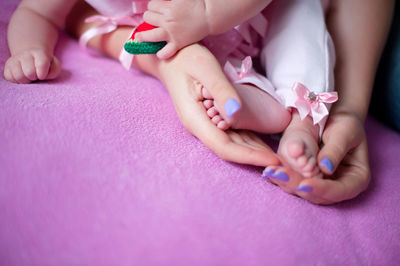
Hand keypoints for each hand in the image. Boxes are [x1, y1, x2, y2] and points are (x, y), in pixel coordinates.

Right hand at [4, 48, 60, 83]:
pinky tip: (22, 77)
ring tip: (29, 77)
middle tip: (35, 76)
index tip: (42, 76)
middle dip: (34, 77)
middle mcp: (25, 55)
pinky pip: (9, 78)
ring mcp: (14, 60)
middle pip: (29, 72)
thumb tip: (43, 76)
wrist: (31, 56)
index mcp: (39, 53)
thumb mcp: (54, 65)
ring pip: (18, 76)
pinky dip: (16, 81)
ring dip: (25, 80)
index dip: (43, 73)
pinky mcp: (7, 66)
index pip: (42, 64)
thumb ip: (54, 70)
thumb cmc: (46, 65)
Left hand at [136, 0, 209, 58]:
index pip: (151, 6)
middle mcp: (167, 20)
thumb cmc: (197, 3)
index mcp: (168, 7)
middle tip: (155, 21)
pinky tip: (159, 53)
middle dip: (150, 18)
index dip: (153, 7)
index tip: (157, 10)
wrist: (209, 16)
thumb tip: (162, 1)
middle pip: (148, 18)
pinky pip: (166, 52)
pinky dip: (162, 54)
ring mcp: (172, 33)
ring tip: (139, 38)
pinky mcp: (178, 43)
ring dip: (143, 36)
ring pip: (150, 35)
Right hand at [156, 43, 279, 165]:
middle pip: (230, 150)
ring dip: (254, 152)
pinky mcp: (210, 118)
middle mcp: (200, 127)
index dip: (249, 156)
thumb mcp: (205, 68)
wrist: (170, 57)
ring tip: (279, 158)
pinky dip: (248, 141)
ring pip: (231, 144)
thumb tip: (236, 114)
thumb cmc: (186, 57)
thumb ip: (221, 91)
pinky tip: (263, 144)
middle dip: (256, 158)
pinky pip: (231, 134)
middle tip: (285, 165)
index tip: (274, 161)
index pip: (224, 147)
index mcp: (196, 120)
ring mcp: (204, 124)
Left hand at [276, 112, 369, 204]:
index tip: (305, 184)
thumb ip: (336, 150)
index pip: (340, 191)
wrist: (334, 118)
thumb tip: (325, 168)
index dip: (322, 190)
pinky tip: (270, 171)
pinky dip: (282, 176)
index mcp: (356, 179)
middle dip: (297, 186)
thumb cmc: (346, 124)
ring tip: (272, 173)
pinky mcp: (307, 178)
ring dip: (286, 183)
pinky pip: (294, 181)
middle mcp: (338, 186)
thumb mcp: (346, 132)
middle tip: (280, 176)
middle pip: (318, 195)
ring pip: (303, 190)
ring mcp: (321, 184)